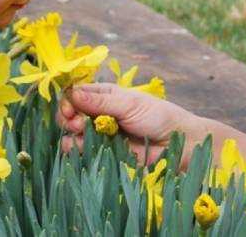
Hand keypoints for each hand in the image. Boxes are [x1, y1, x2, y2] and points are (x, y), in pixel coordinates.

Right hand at [57, 83, 202, 164]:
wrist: (177, 144)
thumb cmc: (157, 116)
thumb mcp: (128, 104)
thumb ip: (100, 101)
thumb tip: (72, 94)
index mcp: (104, 94)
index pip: (75, 93)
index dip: (68, 100)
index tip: (69, 108)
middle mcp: (98, 113)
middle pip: (69, 113)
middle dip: (68, 117)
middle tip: (77, 123)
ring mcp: (99, 133)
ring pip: (71, 133)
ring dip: (71, 133)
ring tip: (82, 133)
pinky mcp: (103, 152)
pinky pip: (81, 151)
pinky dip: (77, 149)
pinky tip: (83, 147)